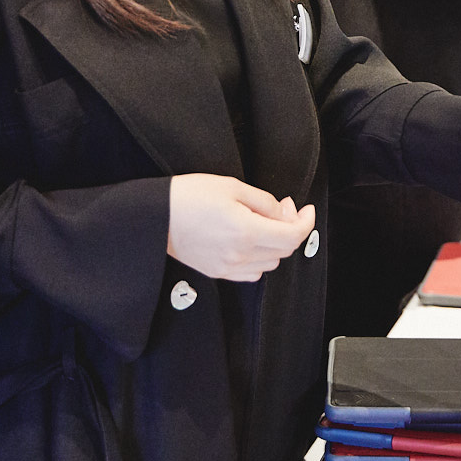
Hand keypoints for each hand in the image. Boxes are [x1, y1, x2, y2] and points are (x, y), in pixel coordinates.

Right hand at [167, 174, 314, 280]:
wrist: (155, 217)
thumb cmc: (189, 196)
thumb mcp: (232, 187)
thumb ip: (265, 202)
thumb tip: (285, 212)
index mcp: (246, 231)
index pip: (293, 236)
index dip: (306, 221)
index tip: (305, 210)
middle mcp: (240, 255)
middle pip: (284, 251)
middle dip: (290, 229)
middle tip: (282, 209)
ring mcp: (228, 267)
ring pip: (270, 264)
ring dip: (275, 245)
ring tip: (263, 224)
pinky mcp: (217, 273)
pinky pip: (251, 273)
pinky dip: (259, 259)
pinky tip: (250, 241)